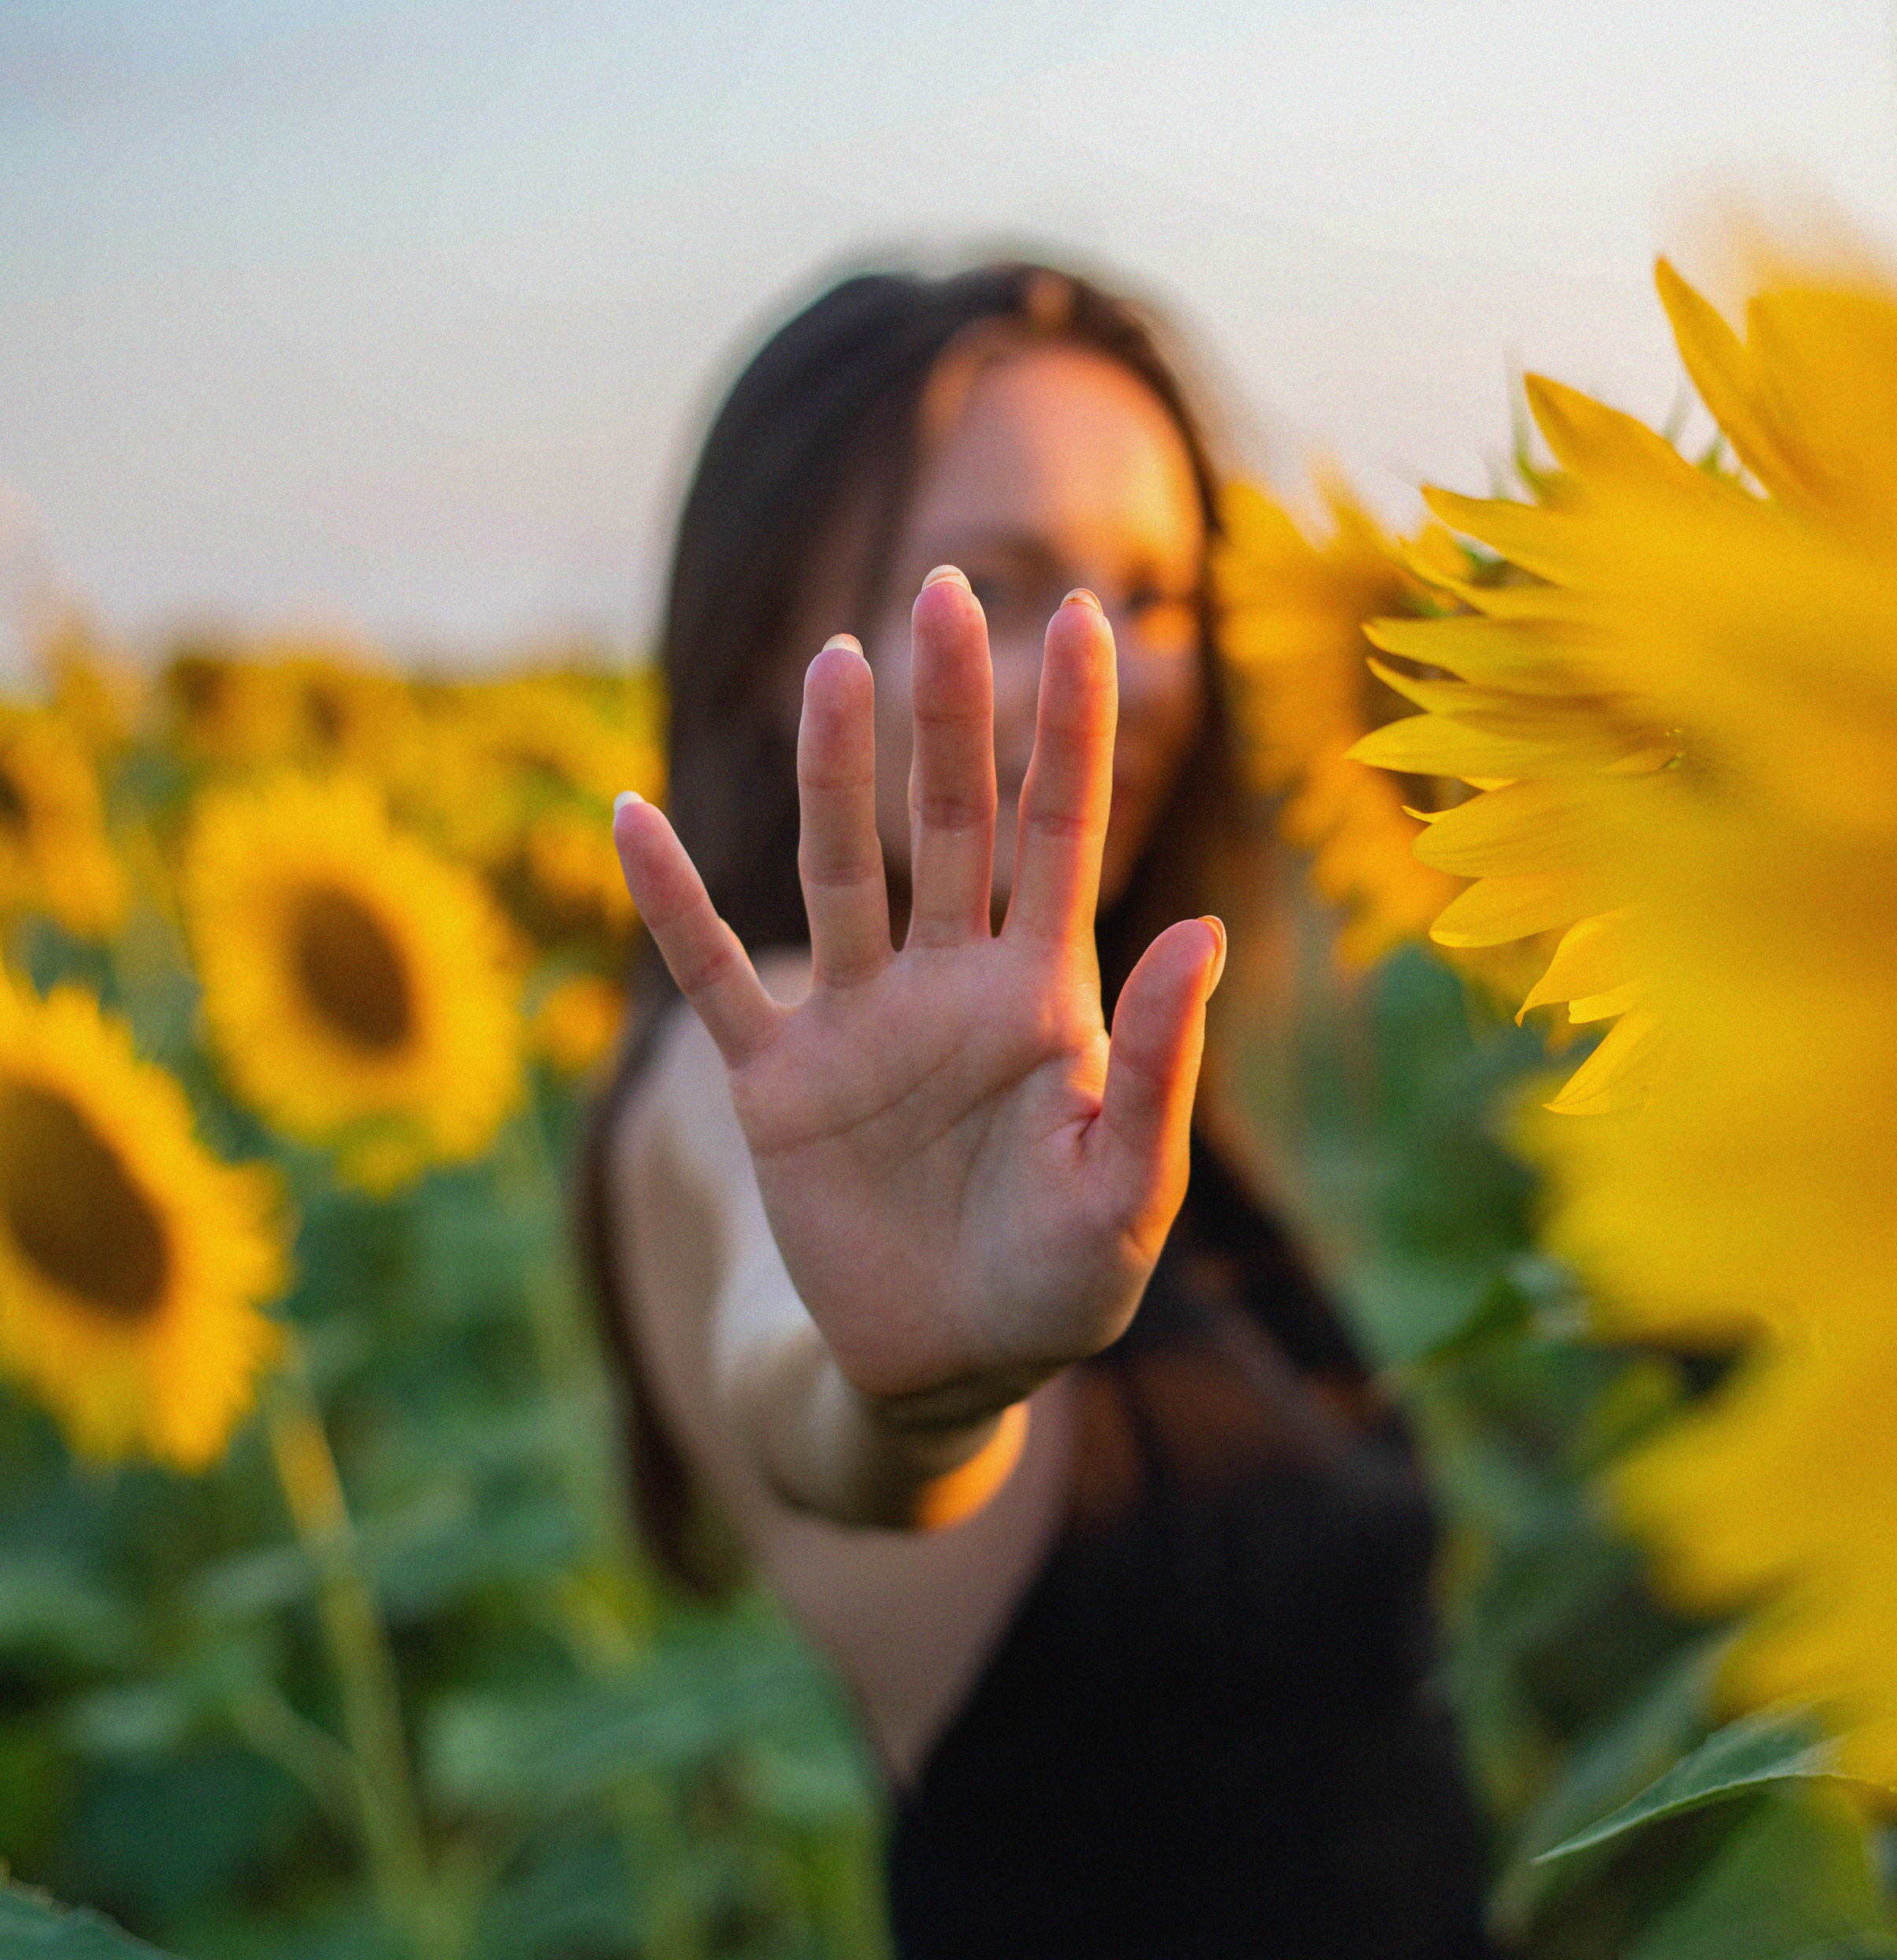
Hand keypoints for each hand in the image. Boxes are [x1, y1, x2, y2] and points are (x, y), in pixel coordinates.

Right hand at [612, 569, 1223, 1422]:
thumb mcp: (1127, 1192)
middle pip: (951, 818)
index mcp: (1046, 995)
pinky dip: (672, 904)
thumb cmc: (1059, 1286)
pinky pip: (716, 976)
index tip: (1092, 616)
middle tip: (946, 589)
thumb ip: (1157, 1065)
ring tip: (834, 666)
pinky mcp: (778, 1082)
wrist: (945, 1370)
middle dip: (951, 708)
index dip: (1074, 730)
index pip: (1064, 834)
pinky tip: (631, 818)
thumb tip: (1202, 928)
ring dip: (834, 770)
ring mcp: (859, 1021)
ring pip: (840, 869)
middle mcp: (950, 981)